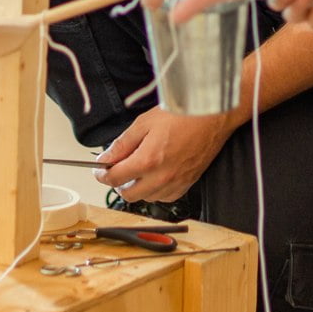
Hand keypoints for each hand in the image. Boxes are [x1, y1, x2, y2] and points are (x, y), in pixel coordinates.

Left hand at [94, 107, 232, 203]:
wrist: (214, 115)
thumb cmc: (183, 113)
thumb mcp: (145, 122)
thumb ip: (123, 143)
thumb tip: (106, 158)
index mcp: (148, 160)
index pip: (114, 178)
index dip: (101, 174)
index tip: (98, 168)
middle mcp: (161, 177)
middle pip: (128, 194)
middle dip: (118, 183)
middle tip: (117, 168)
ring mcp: (176, 183)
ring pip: (146, 198)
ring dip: (137, 188)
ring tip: (138, 169)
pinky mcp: (188, 184)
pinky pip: (164, 197)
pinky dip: (155, 191)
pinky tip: (155, 175)